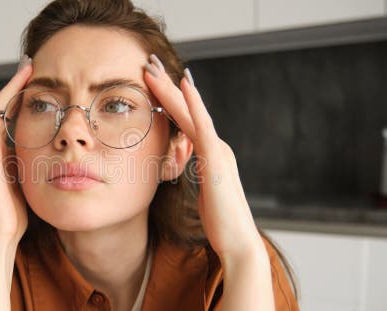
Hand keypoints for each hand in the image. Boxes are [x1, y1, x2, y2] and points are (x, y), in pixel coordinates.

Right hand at [0, 58, 32, 243]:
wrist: (0, 233)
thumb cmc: (14, 214)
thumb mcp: (27, 182)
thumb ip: (31, 166)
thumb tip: (50, 158)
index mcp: (1, 155)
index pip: (11, 118)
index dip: (23, 99)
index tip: (39, 83)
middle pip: (3, 107)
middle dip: (17, 85)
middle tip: (32, 64)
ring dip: (8, 85)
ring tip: (23, 66)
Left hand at [142, 55, 264, 259]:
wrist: (238, 241)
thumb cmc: (220, 223)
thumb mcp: (203, 194)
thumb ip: (197, 178)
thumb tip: (184, 172)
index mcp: (210, 154)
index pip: (185, 121)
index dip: (168, 99)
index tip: (152, 81)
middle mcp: (216, 147)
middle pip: (187, 109)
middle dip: (167, 85)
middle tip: (148, 62)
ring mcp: (217, 150)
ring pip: (191, 111)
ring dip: (171, 87)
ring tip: (153, 68)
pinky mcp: (216, 158)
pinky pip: (201, 125)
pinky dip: (193, 103)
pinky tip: (183, 84)